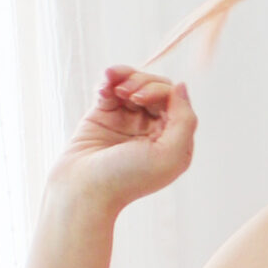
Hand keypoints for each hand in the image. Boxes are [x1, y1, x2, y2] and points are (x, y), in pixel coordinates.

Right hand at [50, 66, 197, 208]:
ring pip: (134, 84)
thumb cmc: (127, 179)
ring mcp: (127, 121)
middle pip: (156, 88)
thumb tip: (182, 86)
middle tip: (128, 94)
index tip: (140, 100)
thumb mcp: (170, 154)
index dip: (161, 91)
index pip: (175, 101)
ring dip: (127, 77)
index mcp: (172, 141)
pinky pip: (111, 88)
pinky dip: (109, 80)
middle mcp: (152, 130)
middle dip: (144, 83)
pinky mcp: (103, 116)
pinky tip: (104, 85)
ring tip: (113, 85)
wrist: (83, 191)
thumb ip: (185, 120)